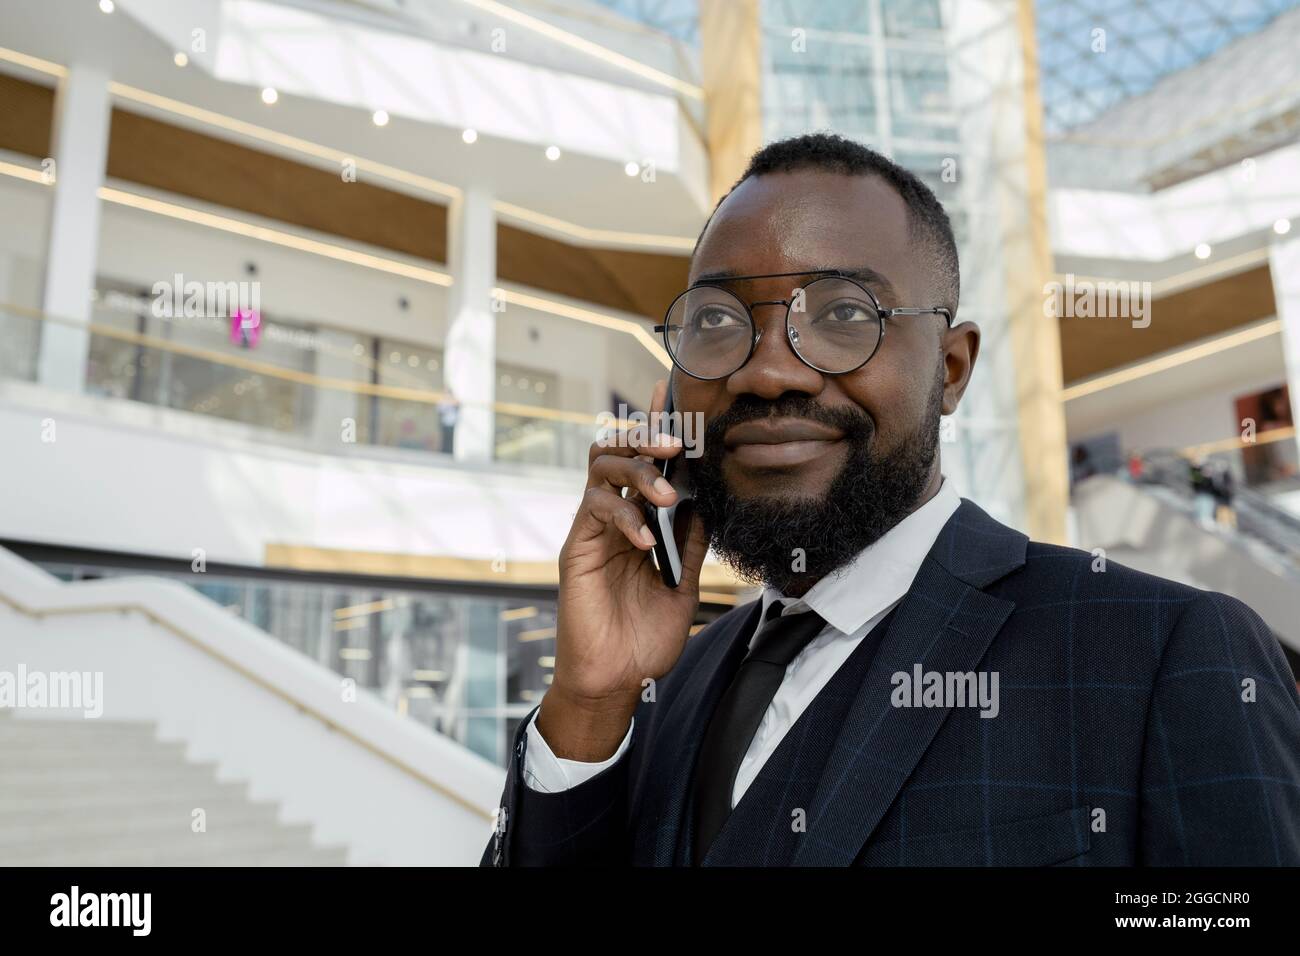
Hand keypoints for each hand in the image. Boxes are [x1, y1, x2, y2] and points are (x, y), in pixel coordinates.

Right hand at [539, 379, 708, 760]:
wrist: (614, 681)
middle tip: (676, 443)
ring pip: (601, 467)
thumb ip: (692, 545)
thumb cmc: (644, 640)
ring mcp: (591, 530)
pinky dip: (624, 516)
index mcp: (638, 523)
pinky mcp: (575, 548)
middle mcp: (612, 518)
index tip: (669, 391)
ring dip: (636, 470)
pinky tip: (646, 540)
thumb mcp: (683, 586)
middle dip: (645, 436)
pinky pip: (594, 508)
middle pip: (617, 449)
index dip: (655, 426)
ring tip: (665, 494)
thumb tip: (706, 503)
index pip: (645, 462)